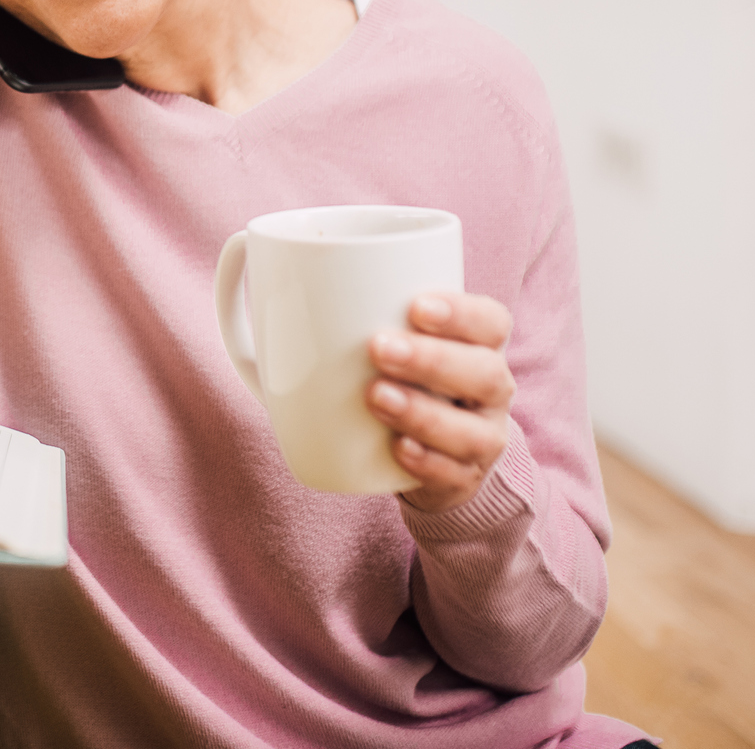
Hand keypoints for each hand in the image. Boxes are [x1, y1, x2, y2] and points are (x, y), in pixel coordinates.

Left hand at [366, 293, 514, 514]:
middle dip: (432, 359)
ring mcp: (482, 438)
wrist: (430, 453)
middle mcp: (491, 390)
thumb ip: (347, 310)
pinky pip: (454, 475)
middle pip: (484, 372)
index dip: (462, 313)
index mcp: (478, 345)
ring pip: (473, 431)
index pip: (491, 322)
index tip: (415, 305)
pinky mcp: (462, 479)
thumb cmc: (401, 376)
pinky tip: (398, 448)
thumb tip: (264, 276)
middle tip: (379, 347)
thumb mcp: (386, 338)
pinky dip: (426, 462)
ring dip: (423, 412)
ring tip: (375, 396)